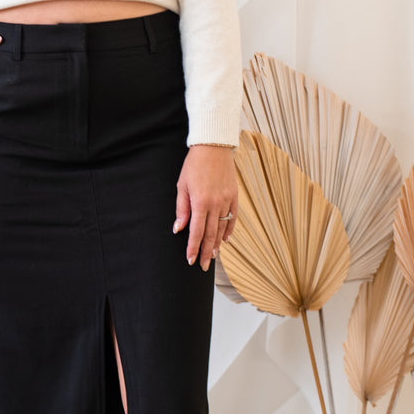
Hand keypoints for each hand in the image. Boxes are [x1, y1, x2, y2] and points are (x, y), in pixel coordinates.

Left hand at [173, 144, 237, 270]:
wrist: (213, 147)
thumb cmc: (194, 165)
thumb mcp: (182, 186)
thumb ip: (182, 209)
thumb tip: (179, 229)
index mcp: (200, 202)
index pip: (196, 232)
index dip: (193, 247)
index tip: (190, 260)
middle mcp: (215, 203)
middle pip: (211, 234)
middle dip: (206, 252)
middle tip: (203, 266)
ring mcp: (227, 200)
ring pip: (222, 228)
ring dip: (217, 244)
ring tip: (213, 256)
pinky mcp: (234, 196)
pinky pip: (233, 217)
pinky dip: (229, 230)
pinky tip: (225, 239)